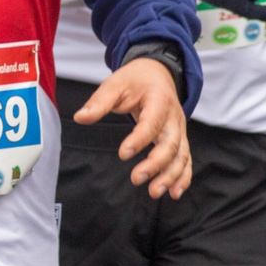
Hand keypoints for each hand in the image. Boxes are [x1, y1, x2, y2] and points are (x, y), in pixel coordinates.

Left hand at [73, 58, 190, 198]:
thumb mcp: (115, 83)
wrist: (157, 72)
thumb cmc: (135, 80)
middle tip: (136, 179)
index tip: (123, 154)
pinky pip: (186, 159)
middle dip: (156, 164)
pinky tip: (174, 193)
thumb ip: (99, 102)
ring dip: (171, 176)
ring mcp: (179, 129)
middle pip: (171, 143)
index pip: (152, 123)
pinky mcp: (180, 138)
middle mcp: (174, 117)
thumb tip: (80, 117)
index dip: (139, 139)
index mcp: (159, 100)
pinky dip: (183, 177)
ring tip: (155, 192)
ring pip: (181, 155)